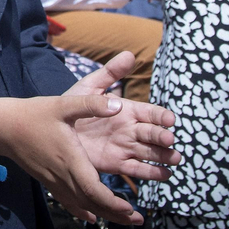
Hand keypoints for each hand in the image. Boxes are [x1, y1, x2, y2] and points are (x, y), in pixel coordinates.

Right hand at [0, 94, 142, 224]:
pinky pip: (68, 202)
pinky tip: (91, 217)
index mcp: (71, 160)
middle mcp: (64, 176)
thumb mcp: (64, 104)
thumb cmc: (34, 115)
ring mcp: (55, 181)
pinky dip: (82, 211)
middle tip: (138, 220)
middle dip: (116, 214)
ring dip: (104, 214)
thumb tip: (118, 105)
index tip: (130, 207)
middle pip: (92, 204)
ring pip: (82, 205)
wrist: (4, 127)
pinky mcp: (49, 181)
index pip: (94, 191)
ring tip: (124, 219)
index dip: (113, 203)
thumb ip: (92, 105)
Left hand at [67, 52, 179, 182]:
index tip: (169, 119)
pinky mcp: (116, 163)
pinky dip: (151, 172)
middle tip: (169, 139)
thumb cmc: (73, 104)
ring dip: (163, 156)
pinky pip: (136, 168)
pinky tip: (165, 174)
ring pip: (150, 152)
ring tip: (175, 159)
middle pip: (152, 133)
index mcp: (127, 110)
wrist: (54, 128)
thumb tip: (130, 54)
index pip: (150, 113)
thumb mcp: (90, 86)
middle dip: (162, 136)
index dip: (161, 116)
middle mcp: (130, 129)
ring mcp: (125, 147)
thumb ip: (110, 73)